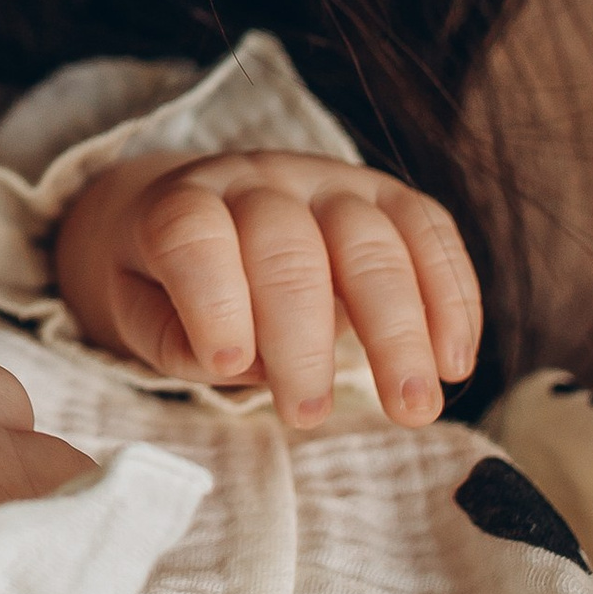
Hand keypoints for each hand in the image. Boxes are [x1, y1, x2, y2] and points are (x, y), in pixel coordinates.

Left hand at [54, 150, 479, 429]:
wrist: (191, 217)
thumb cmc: (159, 281)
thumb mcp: (137, 313)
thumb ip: (180, 340)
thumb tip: (256, 366)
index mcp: (180, 203)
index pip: (193, 234)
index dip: (212, 297)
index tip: (227, 365)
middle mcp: (256, 179)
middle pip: (288, 244)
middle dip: (304, 337)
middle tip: (309, 414)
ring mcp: (325, 181)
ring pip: (371, 239)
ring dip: (398, 329)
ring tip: (413, 407)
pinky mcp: (383, 194)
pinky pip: (428, 229)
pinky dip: (451, 296)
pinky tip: (455, 361)